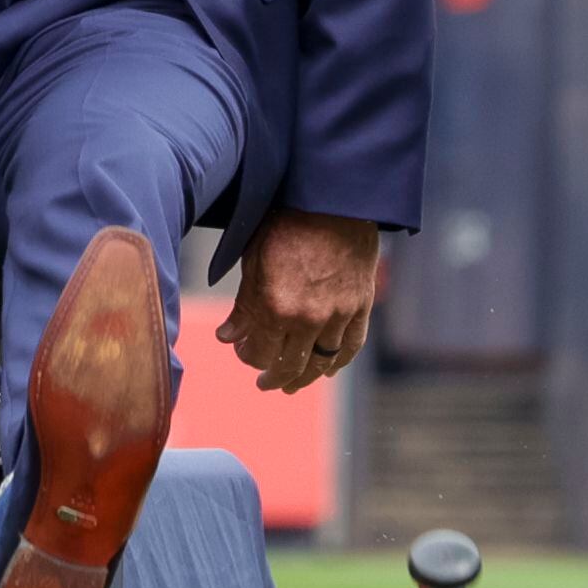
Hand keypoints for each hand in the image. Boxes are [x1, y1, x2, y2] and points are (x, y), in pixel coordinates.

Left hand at [219, 208, 380, 391]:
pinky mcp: (360, 308)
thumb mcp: (254, 261)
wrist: (336, 202)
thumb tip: (228, 337)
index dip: (248, 358)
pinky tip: (328, 371)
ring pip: (320, 363)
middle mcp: (307, 319)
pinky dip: (338, 362)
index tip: (244, 353)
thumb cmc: (288, 224)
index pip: (259, 353)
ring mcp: (337, 316)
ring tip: (292, 385)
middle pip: (289, 365)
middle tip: (265, 383)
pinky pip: (350, 347)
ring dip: (305, 377)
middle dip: (273, 377)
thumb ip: (243, 306)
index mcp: (275, 307)